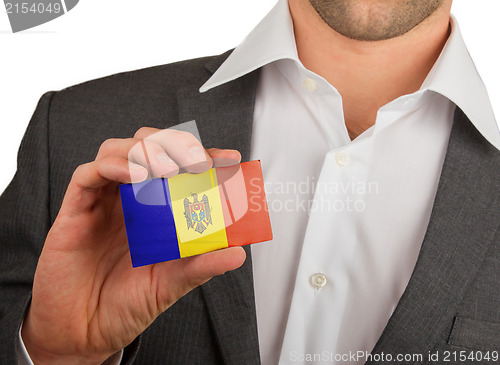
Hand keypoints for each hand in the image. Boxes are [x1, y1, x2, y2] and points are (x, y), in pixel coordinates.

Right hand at [21, 127, 245, 364]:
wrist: (85, 334)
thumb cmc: (125, 304)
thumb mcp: (171, 284)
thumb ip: (201, 266)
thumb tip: (238, 253)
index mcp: (154, 210)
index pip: (180, 168)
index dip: (205, 157)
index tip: (230, 159)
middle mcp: (129, 199)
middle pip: (148, 147)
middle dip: (175, 144)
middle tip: (198, 161)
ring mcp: (102, 202)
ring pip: (117, 150)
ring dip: (145, 150)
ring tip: (167, 168)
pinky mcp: (74, 211)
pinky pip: (87, 175)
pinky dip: (112, 165)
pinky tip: (133, 175)